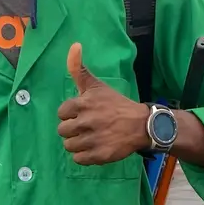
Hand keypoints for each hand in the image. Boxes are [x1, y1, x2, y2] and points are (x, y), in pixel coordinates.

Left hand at [57, 42, 147, 164]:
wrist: (142, 125)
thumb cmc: (117, 104)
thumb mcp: (97, 86)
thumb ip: (80, 69)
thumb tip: (74, 45)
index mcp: (83, 103)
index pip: (61, 113)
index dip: (70, 115)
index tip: (82, 115)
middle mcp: (86, 121)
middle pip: (63, 131)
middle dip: (73, 130)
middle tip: (87, 128)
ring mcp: (92, 139)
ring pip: (69, 146)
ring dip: (77, 144)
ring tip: (90, 138)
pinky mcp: (98, 155)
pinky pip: (79, 159)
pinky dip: (85, 156)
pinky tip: (95, 148)